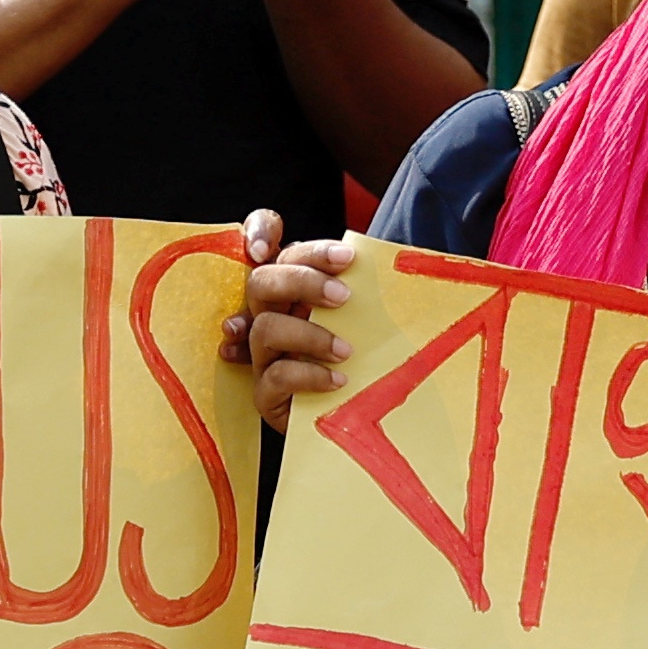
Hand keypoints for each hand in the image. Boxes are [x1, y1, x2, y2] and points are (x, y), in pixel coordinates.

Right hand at [230, 212, 354, 426]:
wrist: (348, 418)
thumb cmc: (360, 360)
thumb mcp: (364, 318)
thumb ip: (364, 290)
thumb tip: (388, 268)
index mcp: (289, 286)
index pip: (259, 239)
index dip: (263, 230)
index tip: (333, 252)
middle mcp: (269, 314)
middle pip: (260, 281)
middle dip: (303, 282)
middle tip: (344, 296)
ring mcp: (262, 354)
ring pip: (265, 328)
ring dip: (310, 335)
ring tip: (346, 351)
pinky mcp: (264, 392)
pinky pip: (275, 375)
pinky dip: (309, 375)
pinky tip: (338, 380)